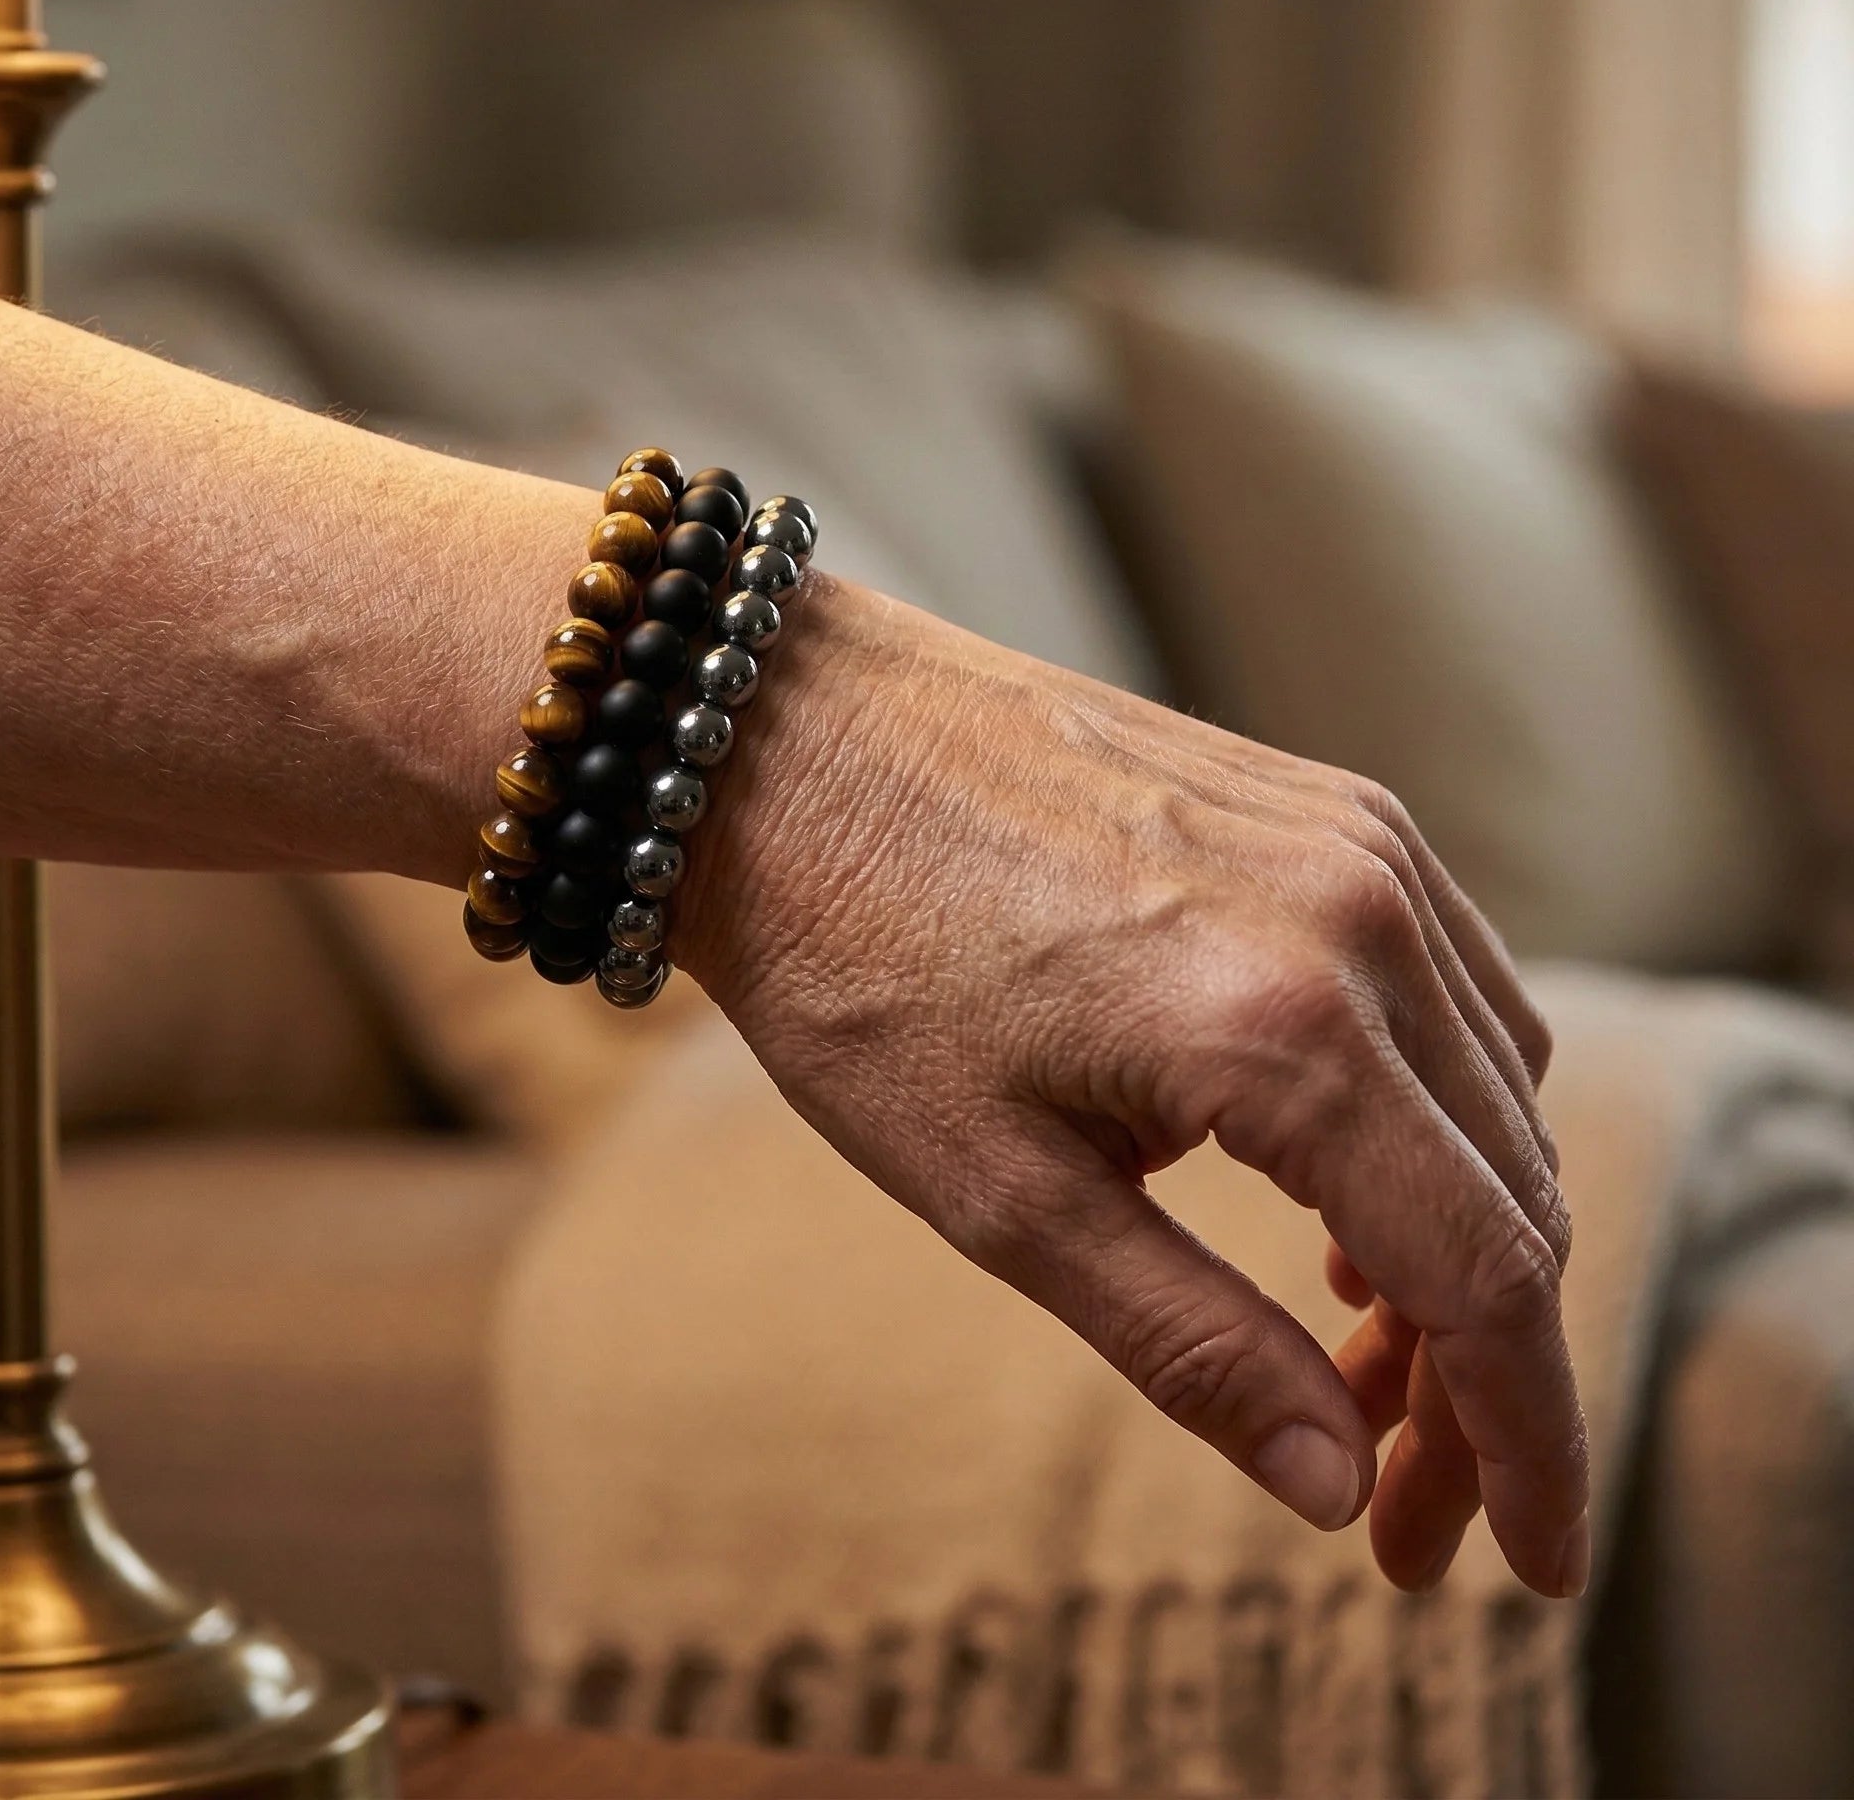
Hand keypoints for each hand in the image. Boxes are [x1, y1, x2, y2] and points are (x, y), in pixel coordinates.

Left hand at [675, 580, 1585, 1599]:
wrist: (781, 741)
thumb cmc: (855, 962)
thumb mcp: (999, 1193)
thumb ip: (1189, 1345)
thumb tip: (1339, 1490)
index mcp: (1283, 1026)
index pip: (1491, 1278)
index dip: (1528, 1445)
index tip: (1527, 1567)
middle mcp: (1358, 917)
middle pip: (1517, 1194)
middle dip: (1486, 1374)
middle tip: (1398, 1494)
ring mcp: (1354, 841)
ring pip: (1503, 1092)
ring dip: (1468, 1239)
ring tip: (1359, 1346)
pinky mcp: (1327, 805)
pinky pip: (1454, 985)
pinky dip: (1438, 1112)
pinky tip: (1347, 1174)